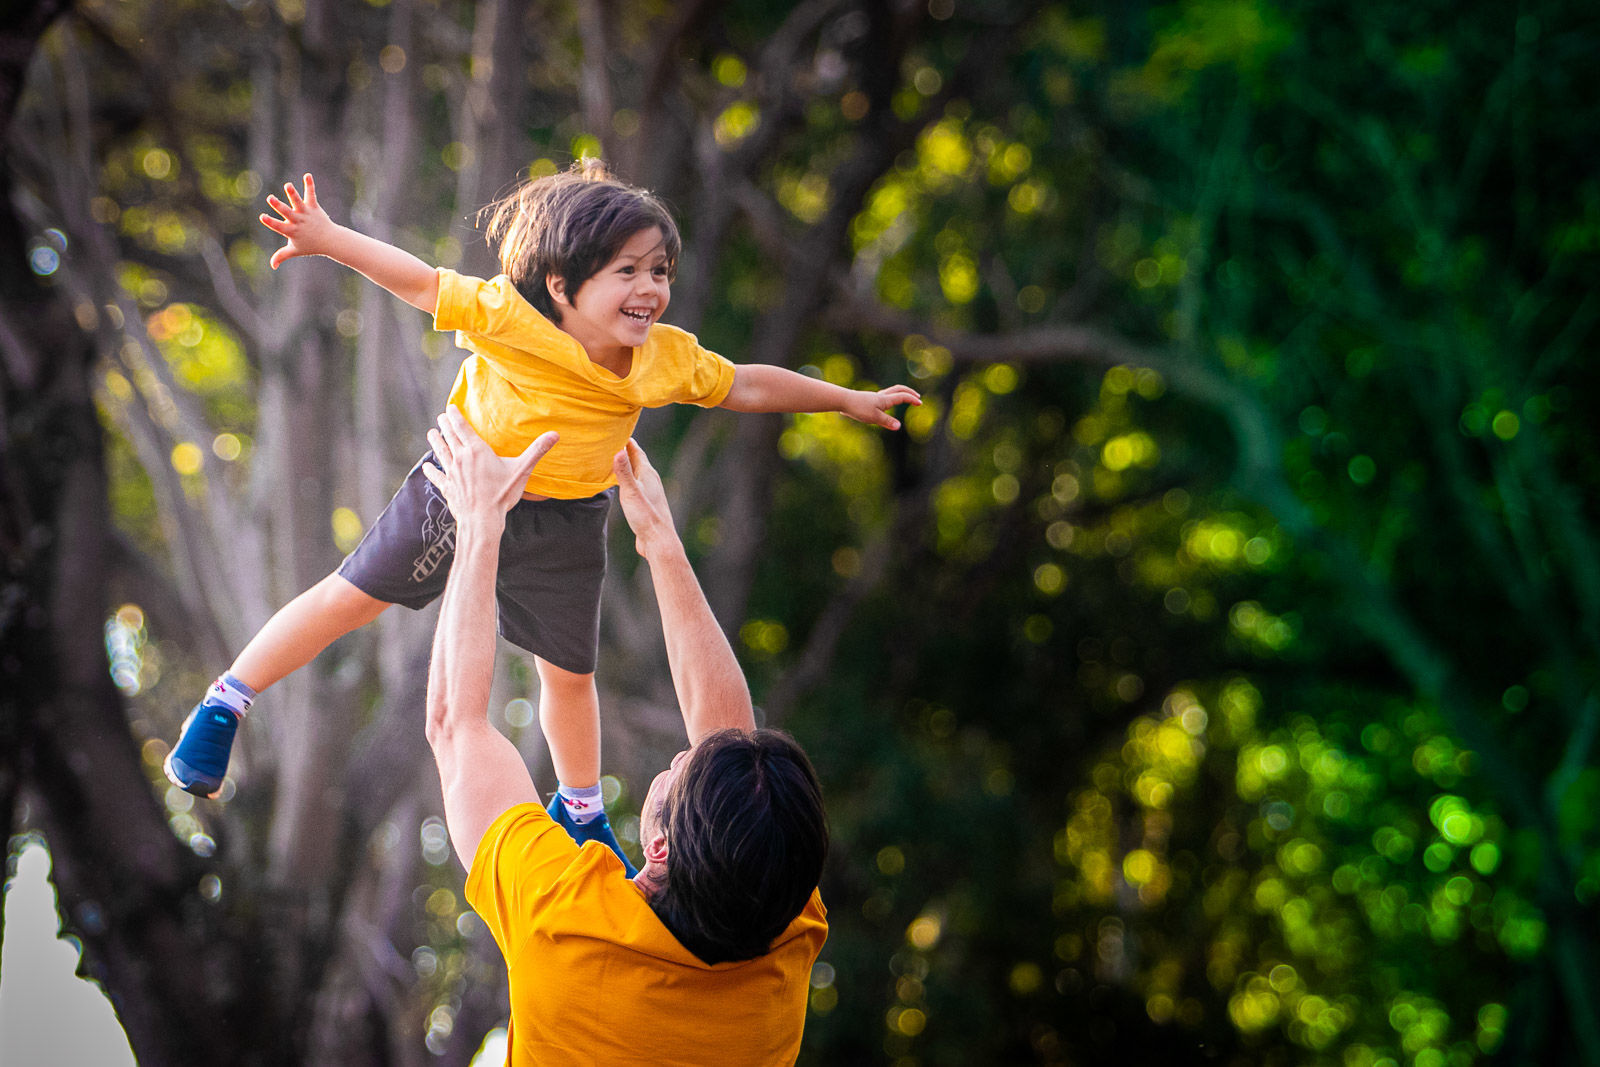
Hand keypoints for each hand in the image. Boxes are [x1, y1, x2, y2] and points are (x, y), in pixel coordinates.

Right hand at [261, 174, 338, 269]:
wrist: (330, 240)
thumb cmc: (310, 245)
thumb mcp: (294, 250)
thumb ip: (282, 256)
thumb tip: (272, 266)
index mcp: (292, 231)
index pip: (279, 226)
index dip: (270, 222)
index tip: (262, 216)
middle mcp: (298, 221)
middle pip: (287, 213)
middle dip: (278, 206)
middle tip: (270, 198)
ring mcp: (306, 213)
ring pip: (298, 202)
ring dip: (293, 193)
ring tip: (287, 185)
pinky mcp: (314, 207)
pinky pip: (311, 194)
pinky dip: (309, 185)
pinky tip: (307, 175)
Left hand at [422, 406, 556, 524]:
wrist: (482, 520)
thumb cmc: (502, 494)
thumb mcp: (522, 470)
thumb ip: (537, 451)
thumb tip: (555, 434)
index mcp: (477, 450)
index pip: (463, 428)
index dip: (455, 416)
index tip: (450, 408)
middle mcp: (461, 458)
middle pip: (450, 437)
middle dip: (444, 425)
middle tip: (440, 417)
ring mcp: (452, 473)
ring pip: (441, 452)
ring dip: (435, 442)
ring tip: (430, 433)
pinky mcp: (448, 487)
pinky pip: (436, 476)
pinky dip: (430, 471)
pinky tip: (425, 467)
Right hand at [612, 438, 679, 558]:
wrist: (658, 541)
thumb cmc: (647, 517)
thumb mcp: (631, 493)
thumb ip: (623, 472)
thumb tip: (617, 450)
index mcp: (648, 473)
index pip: (636, 450)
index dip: (625, 439)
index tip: (614, 428)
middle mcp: (650, 480)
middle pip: (636, 460)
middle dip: (624, 449)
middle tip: (609, 440)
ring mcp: (649, 492)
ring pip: (636, 473)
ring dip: (625, 465)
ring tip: (612, 460)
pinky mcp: (646, 504)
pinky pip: (634, 486)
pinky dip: (626, 480)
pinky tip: (620, 485)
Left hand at [843, 384, 922, 429]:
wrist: (843, 400)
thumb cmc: (858, 408)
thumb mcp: (874, 418)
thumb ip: (887, 422)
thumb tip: (899, 426)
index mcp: (885, 400)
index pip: (903, 396)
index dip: (912, 399)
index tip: (920, 403)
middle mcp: (882, 396)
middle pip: (899, 389)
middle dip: (909, 392)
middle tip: (917, 396)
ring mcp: (875, 397)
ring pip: (892, 391)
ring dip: (901, 393)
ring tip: (906, 399)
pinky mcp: (869, 400)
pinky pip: (884, 396)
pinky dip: (892, 397)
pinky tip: (887, 406)